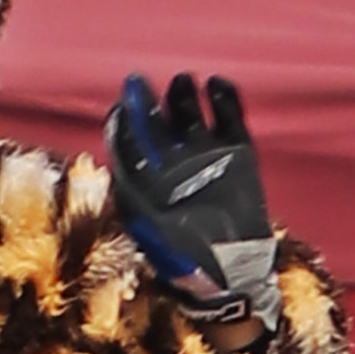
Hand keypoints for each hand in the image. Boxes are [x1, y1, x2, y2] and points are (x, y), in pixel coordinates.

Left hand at [109, 71, 278, 310]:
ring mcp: (203, 154)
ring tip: (182, 82)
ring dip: (182, 95)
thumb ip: (137, 204)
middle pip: (154, 123)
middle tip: (138, 83)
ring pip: (188, 113)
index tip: (118, 108)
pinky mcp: (236, 150)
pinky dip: (224, 98)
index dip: (121, 124)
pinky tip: (216, 85)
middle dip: (145, 102)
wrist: (236, 271)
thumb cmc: (189, 260)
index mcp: (146, 182)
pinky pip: (228, 116)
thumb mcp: (155, 235)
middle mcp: (171, 163)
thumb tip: (118, 169)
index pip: (128, 144)